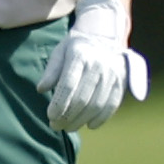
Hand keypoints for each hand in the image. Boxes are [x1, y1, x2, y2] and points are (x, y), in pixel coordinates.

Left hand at [37, 0, 149, 132]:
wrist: (105, 35)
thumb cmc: (76, 47)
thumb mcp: (60, 52)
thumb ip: (51, 71)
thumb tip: (41, 89)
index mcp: (80, 55)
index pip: (68, 85)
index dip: (59, 103)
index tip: (50, 116)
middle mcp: (98, 64)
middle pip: (82, 98)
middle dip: (67, 116)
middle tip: (56, 126)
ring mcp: (112, 74)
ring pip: (96, 105)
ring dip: (81, 120)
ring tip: (69, 127)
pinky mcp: (121, 82)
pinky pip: (112, 105)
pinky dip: (101, 118)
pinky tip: (89, 125)